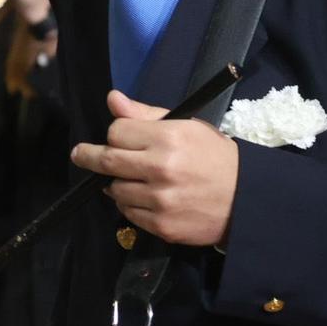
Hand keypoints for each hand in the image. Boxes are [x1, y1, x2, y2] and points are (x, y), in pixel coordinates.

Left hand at [69, 90, 237, 247]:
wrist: (245, 198)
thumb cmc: (215, 156)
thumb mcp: (187, 126)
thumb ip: (146, 114)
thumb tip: (113, 99)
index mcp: (168, 138)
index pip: (117, 132)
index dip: (117, 133)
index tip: (119, 137)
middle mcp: (160, 169)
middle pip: (107, 161)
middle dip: (88, 156)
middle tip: (80, 154)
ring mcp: (160, 201)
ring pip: (115, 190)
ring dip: (116, 183)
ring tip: (130, 179)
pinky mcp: (162, 226)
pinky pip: (129, 214)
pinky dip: (130, 205)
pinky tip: (144, 198)